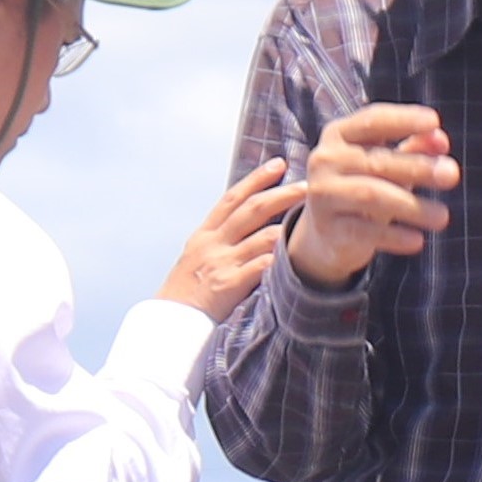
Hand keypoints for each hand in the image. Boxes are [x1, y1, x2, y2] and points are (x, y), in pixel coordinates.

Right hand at [160, 159, 307, 320]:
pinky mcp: (229, 285)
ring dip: (286, 228)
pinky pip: (258, 269)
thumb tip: (253, 220)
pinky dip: (276, 261)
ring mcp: (221, 263)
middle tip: (306, 186)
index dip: (255, 179)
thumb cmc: (190, 287)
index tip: (278, 164)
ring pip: (259, 237)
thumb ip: (225, 237)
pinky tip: (295, 256)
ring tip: (311, 221)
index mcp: (206, 233)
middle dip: (280, 196)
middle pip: (250, 211)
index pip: (232, 198)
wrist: (170, 317)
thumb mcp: (201, 254)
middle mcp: (213, 243)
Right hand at [286, 102, 455, 288]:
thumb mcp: (387, 165)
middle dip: (418, 167)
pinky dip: (394, 236)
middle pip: (377, 160)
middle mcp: (326, 159)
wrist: (326, 232)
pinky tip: (417, 240)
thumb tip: (440, 138)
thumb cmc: (364, 186)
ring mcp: (324, 193)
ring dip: (412, 206)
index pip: (372, 121)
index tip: (434, 121)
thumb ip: (414, 149)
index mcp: (340, 135)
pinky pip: (365, 231)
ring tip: (443, 217)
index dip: (403, 120)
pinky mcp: (329, 227)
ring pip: (371, 195)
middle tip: (452, 175)